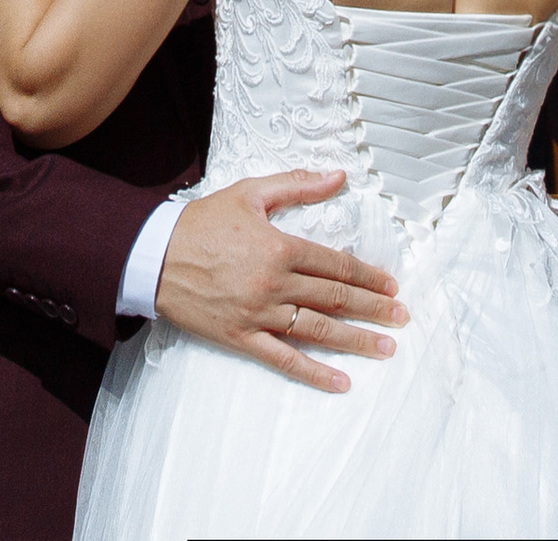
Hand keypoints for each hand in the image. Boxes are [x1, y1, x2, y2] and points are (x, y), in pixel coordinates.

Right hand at [153, 173, 406, 392]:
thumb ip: (296, 184)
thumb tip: (338, 176)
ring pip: (317, 330)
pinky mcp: (242, 337)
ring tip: (386, 347)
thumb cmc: (204, 221)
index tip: (391, 284)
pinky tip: (340, 382)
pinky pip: (284, 359)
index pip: (334, 263)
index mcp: (279, 246)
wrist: (155, 256)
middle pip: (334, 297)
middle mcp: (274, 283)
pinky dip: (314, 373)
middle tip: (402, 317)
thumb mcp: (250, 194)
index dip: (367, 275)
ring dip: (355, 340)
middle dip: (372, 308)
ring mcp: (259, 314)